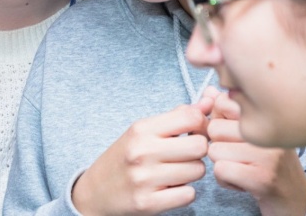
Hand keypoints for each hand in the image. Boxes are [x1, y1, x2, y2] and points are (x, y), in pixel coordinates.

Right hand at [71, 99, 213, 215]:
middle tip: (187, 154)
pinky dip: (184, 192)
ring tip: (175, 171)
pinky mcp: (148, 203)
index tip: (195, 131)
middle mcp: (142, 152)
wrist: (95, 191)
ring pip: (197, 171)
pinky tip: (170, 188)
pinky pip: (188, 194)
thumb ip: (177, 116)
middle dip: (199, 151)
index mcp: (141, 129)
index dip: (201, 124)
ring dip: (192, 172)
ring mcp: (144, 179)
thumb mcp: (144, 131)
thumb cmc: (124, 157)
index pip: (191, 117)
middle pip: (200, 146)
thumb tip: (210, 101)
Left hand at [204, 89, 305, 215]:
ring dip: (221, 164)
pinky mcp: (263, 178)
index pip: (222, 102)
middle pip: (214, 128)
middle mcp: (270, 129)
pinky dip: (224, 180)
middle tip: (239, 156)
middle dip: (218, 145)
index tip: (232, 135)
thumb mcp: (250, 132)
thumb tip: (208, 91)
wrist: (296, 197)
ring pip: (214, 150)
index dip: (218, 121)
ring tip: (243, 168)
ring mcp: (268, 154)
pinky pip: (220, 171)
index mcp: (266, 113)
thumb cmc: (268, 162)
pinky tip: (242, 181)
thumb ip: (227, 112)